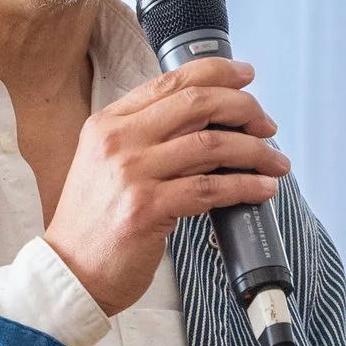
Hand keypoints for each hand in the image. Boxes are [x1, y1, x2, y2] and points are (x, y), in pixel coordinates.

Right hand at [46, 55, 288, 317]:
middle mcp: (118, 141)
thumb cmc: (94, 224)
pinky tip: (261, 189)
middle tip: (266, 124)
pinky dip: (244, 186)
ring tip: (275, 161)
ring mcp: (131, 173)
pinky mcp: (147, 208)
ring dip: (254, 151)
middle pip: (197, 104)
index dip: (217, 73)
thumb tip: (209, 125)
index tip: (245, 77)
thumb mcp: (108, 165)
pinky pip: (210, 188)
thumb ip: (147, 139)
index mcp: (108, 123)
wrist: (70, 271)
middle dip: (244, 108)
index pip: (170, 82)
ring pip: (211, 145)